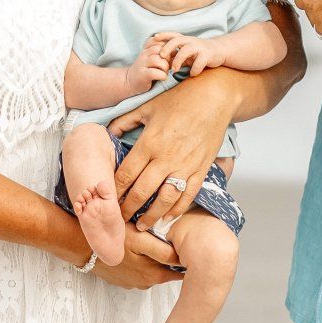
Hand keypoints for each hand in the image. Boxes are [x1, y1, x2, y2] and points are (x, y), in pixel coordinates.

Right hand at [91, 226, 182, 290]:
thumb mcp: (141, 240)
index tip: (188, 247)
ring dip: (155, 260)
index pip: (180, 271)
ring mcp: (134, 282)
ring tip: (152, 243)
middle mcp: (146, 282)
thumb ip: (164, 251)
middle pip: (167, 270)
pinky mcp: (124, 279)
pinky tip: (135, 250)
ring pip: (153, 269)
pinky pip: (139, 270)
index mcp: (155, 274)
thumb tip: (183, 259)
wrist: (84, 247)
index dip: (186, 259)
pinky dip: (141, 262)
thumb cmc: (114, 240)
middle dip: (172, 259)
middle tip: (173, 241)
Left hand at [109, 72, 235, 223]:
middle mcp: (166, 157)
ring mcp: (185, 165)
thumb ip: (125, 120)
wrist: (214, 97)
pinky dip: (177, 209)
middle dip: (128, 208)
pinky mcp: (201, 169)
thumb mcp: (147, 106)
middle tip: (118, 219)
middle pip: (142, 191)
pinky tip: (167, 217)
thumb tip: (107, 132)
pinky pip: (188, 195)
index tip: (107, 200)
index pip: (126, 174)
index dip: (114, 190)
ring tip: (141, 225)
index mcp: (149, 142)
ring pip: (165, 199)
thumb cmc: (180, 99)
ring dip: (151, 215)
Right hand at [127, 41, 172, 93]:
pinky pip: (155, 73)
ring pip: (158, 60)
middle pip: (160, 49)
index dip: (168, 47)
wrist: (130, 81)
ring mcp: (142, 64)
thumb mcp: (153, 56)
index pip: (159, 40)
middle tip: (168, 64)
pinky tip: (162, 78)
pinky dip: (162, 76)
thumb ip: (163, 51)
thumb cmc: (147, 69)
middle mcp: (144, 54)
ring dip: (165, 67)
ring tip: (164, 71)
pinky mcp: (143, 75)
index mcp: (147, 48)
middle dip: (168, 57)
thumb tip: (178, 49)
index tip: (170, 55)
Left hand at [152, 33, 225, 77]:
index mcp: (185, 40)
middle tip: (162, 57)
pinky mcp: (208, 55)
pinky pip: (199, 62)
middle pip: (177, 40)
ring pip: (186, 50)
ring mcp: (200, 47)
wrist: (220, 51)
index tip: (154, 38)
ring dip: (178, 60)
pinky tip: (192, 74)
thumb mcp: (186, 52)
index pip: (173, 34)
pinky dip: (194, 69)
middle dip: (168, 47)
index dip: (163, 35)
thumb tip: (161, 63)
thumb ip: (175, 56)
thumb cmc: (199, 52)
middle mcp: (192, 41)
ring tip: (174, 70)